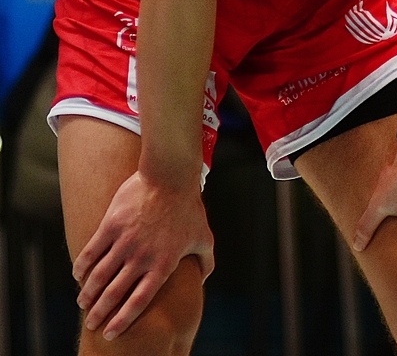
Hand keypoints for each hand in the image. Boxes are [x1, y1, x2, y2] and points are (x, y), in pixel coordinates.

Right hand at [73, 170, 214, 340]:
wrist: (171, 177)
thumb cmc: (189, 208)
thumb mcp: (204, 237)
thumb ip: (206, 262)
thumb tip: (204, 280)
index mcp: (162, 264)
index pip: (138, 301)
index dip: (123, 320)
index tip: (110, 332)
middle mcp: (141, 257)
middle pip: (114, 294)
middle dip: (100, 312)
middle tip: (92, 322)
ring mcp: (125, 242)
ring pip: (99, 276)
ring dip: (88, 293)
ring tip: (83, 302)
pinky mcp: (111, 226)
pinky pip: (91, 252)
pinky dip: (82, 266)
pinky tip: (78, 275)